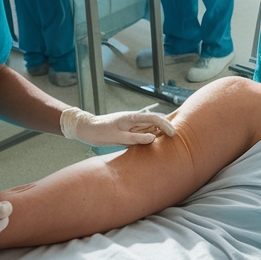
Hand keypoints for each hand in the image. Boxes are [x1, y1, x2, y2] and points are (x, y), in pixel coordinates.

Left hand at [60, 107, 175, 145]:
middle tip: (170, 138)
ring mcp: (133, 123)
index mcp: (133, 117)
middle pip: (156, 121)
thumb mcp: (118, 137)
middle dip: (165, 128)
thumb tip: (153, 138)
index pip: (156, 118)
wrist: (88, 128)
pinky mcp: (130, 128)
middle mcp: (135, 118)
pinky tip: (148, 142)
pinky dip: (148, 136)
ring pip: (150, 127)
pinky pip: (143, 131)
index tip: (173, 134)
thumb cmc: (101, 132)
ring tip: (156, 141)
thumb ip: (136, 138)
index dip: (166, 125)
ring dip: (156, 133)